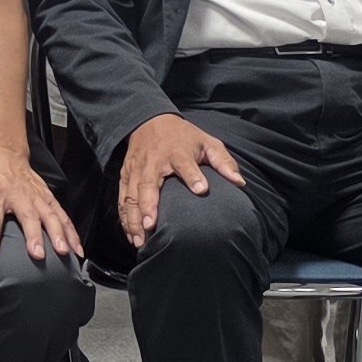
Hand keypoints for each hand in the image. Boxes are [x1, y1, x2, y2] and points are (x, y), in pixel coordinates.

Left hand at [0, 139, 84, 263]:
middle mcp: (17, 194)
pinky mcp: (47, 196)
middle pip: (27, 216)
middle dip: (34, 236)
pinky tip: (77, 247)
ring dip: (59, 234)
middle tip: (38, 255)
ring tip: (65, 252)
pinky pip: (62, 214)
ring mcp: (35, 195)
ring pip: (50, 215)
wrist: (2, 151)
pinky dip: (71, 231)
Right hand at [117, 111, 244, 250]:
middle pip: (148, 185)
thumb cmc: (183, 136)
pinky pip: (122, 198)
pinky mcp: (126, 175)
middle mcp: (153, 162)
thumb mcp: (207, 142)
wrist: (150, 121)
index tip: (201, 190)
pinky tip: (130, 234)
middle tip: (151, 227)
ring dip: (133, 218)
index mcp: (177, 152)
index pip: (185, 164)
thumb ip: (223, 162)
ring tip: (138, 240)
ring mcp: (136, 170)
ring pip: (131, 195)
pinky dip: (124, 217)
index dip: (193, 176)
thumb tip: (240, 182)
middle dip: (148, 206)